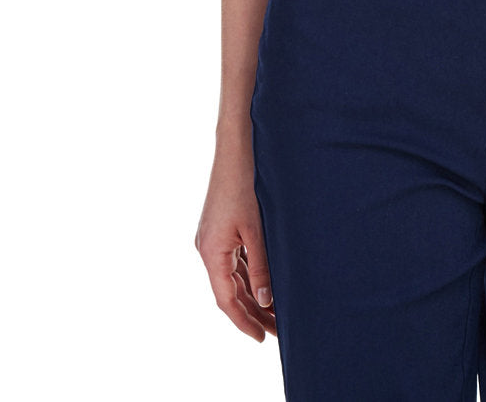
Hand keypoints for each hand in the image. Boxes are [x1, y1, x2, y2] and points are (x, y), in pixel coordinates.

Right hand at [195, 144, 276, 341]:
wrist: (237, 146)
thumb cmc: (246, 183)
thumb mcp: (257, 228)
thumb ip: (261, 265)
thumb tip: (265, 299)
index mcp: (212, 251)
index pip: (226, 299)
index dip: (244, 321)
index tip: (262, 339)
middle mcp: (208, 247)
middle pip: (229, 291)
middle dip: (252, 312)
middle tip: (278, 330)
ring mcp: (213, 237)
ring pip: (232, 276)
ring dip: (252, 294)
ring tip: (276, 311)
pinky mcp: (221, 227)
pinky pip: (234, 260)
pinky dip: (249, 275)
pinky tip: (267, 282)